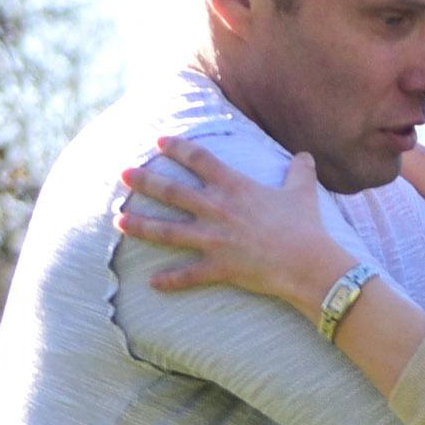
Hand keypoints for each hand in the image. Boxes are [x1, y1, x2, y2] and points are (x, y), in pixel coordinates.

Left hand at [114, 137, 353, 309]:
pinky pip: (188, 275)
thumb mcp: (303, 192)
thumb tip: (306, 156)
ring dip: (141, 226)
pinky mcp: (218, 267)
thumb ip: (300, 171)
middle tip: (124, 174)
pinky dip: (169, 281)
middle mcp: (217, 209)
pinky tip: (151, 282)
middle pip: (172, 191)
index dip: (178, 148)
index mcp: (235, 187)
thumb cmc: (305, 226)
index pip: (199, 159)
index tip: (159, 142)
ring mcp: (214, 239)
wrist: (307, 262)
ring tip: (118, 221)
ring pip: (168, 231)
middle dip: (145, 181)